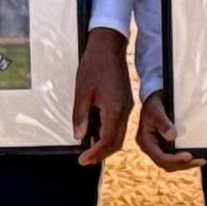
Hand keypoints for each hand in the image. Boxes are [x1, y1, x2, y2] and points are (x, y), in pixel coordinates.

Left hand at [73, 28, 132, 165]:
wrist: (108, 46)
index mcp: (115, 109)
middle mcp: (124, 110)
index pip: (107, 140)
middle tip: (86, 158)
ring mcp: (126, 105)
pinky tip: (94, 129)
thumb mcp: (82, 92)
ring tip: (88, 146)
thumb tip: (79, 136)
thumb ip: (81, 116)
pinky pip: (118, 122)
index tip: (83, 159)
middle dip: (101, 152)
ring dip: (104, 142)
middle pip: (116, 141)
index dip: (95, 153)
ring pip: (119, 132)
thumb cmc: (94, 65)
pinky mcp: (124, 101)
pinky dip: (107, 130)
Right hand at [135, 88, 203, 171]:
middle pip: (166, 164)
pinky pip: (173, 158)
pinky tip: (195, 157)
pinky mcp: (163, 147)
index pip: (160, 157)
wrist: (153, 99)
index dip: (175, 159)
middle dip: (183, 164)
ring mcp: (156, 148)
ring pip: (170, 164)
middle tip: (199, 160)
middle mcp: (149, 148)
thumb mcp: (156, 111)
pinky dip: (183, 159)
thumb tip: (171, 136)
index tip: (188, 156)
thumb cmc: (154, 104)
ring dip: (185, 164)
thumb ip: (163, 123)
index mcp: (145, 141)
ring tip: (200, 160)